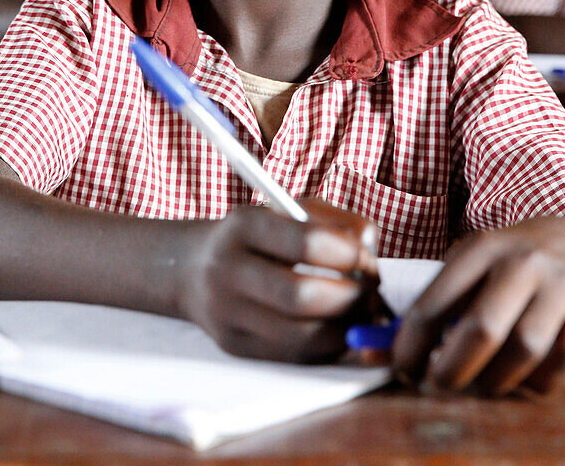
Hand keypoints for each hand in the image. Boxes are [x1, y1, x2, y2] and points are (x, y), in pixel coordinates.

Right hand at [179, 198, 378, 362]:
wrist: (193, 267)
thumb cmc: (257, 236)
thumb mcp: (289, 209)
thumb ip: (336, 220)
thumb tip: (370, 249)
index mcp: (244, 225)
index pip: (307, 243)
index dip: (349, 255)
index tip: (368, 259)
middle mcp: (228, 270)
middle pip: (302, 296)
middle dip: (351, 297)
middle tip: (371, 291)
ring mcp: (228, 314)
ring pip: (302, 335)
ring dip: (346, 327)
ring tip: (361, 312)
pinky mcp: (235, 346)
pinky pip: (294, 355)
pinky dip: (329, 345)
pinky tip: (340, 328)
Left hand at [393, 217, 564, 395]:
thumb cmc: (512, 262)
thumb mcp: (474, 261)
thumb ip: (438, 301)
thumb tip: (390, 351)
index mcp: (483, 246)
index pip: (436, 300)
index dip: (411, 344)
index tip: (403, 369)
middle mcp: (523, 261)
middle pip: (482, 329)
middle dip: (452, 369)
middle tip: (438, 384)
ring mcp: (562, 285)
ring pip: (524, 350)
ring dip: (496, 380)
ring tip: (483, 381)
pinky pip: (564, 364)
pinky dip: (541, 382)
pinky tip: (525, 376)